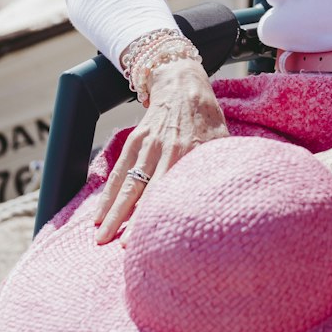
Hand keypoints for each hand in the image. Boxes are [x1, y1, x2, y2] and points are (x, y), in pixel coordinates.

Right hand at [93, 58, 228, 243]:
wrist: (182, 83)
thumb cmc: (207, 117)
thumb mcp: (221, 137)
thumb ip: (220, 165)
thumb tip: (232, 197)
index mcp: (191, 152)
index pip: (174, 190)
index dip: (163, 213)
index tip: (156, 238)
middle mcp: (167, 150)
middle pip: (147, 191)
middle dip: (133, 220)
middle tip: (123, 247)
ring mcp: (147, 146)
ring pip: (128, 185)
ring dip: (113, 213)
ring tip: (101, 238)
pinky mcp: (134, 142)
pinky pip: (118, 172)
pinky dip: (107, 194)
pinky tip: (98, 215)